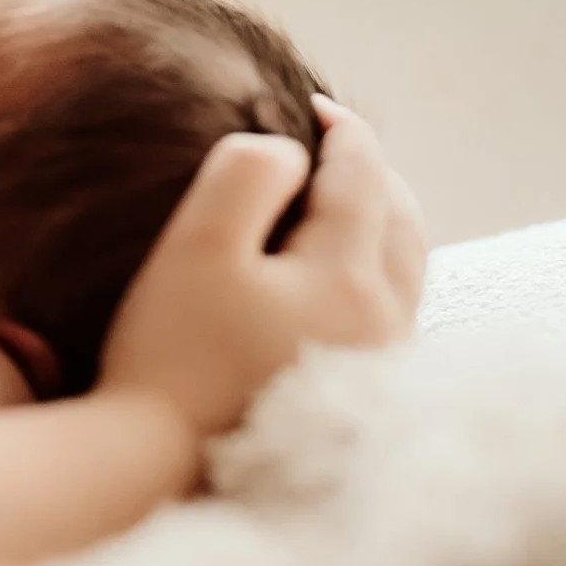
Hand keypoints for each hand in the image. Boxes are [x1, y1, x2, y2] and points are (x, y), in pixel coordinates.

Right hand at [97, 96, 424, 438]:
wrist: (160, 461)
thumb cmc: (171, 350)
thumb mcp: (197, 245)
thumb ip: (247, 175)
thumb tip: (291, 152)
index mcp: (349, 279)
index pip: (364, 176)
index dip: (342, 129)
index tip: (310, 104)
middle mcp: (383, 323)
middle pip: (402, 221)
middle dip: (372, 172)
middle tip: (330, 145)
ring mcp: (377, 366)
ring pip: (405, 268)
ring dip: (380, 221)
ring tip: (341, 199)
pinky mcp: (359, 399)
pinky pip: (390, 310)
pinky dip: (374, 268)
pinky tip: (335, 274)